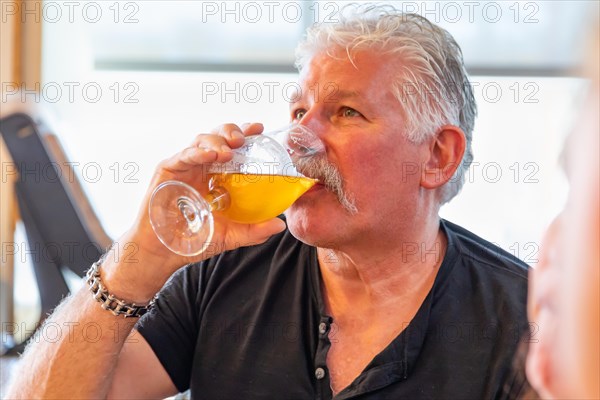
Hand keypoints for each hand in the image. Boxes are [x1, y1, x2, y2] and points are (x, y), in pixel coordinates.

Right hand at [103, 123, 285, 300]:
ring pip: (201, 141)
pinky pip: (184, 155)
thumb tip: (279, 225)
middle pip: (218, 136)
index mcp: (218, 175)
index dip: (247, 135)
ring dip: (217, 141)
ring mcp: (185, 166)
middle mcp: (202, 167)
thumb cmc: (195, 240)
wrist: (163, 253)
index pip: (234, 148)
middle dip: (232, 131)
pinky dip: (198, 152)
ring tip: (230, 150)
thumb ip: (254, 230)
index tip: (260, 129)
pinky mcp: (168, 170)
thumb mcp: (230, 236)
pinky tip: (211, 156)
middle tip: (244, 138)